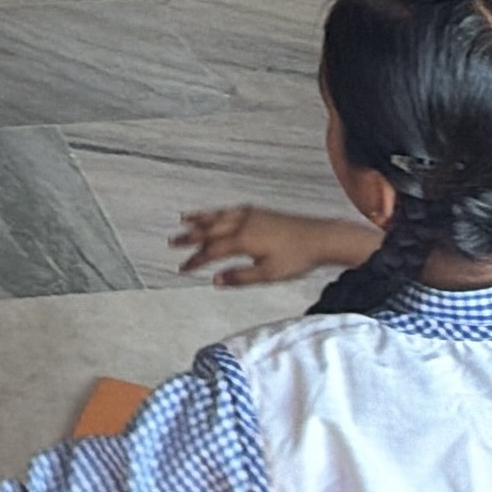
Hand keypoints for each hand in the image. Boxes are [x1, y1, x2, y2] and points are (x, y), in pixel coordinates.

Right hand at [169, 202, 375, 286]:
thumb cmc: (296, 257)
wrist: (320, 238)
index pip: (212, 251)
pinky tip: (215, 214)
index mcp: (243, 240)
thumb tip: (215, 281)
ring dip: (200, 218)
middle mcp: (243, 223)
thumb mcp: (267, 274)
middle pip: (210, 230)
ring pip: (218, 216)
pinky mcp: (259, 212)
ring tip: (183, 218)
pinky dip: (217, 212)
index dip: (195, 260)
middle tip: (171, 241)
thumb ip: (239, 277)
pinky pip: (230, 210)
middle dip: (189, 236)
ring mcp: (251, 215)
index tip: (182, 268)